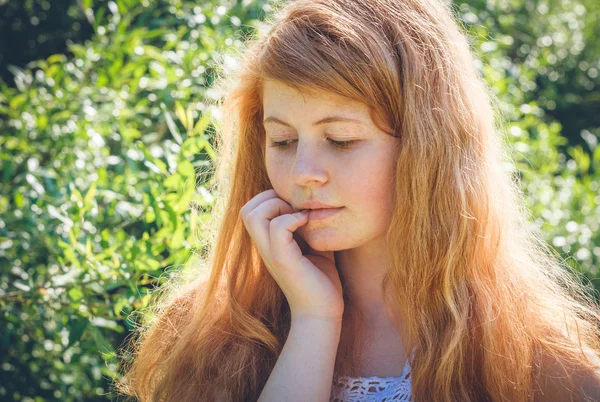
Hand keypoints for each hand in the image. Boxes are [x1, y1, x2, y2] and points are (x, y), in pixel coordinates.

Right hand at [240, 189, 343, 319]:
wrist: (323, 313)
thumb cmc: (321, 280)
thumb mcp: (313, 244)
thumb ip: (307, 225)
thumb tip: (314, 202)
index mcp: (267, 243)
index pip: (251, 209)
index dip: (270, 199)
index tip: (295, 208)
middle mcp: (264, 247)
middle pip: (246, 209)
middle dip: (271, 198)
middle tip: (295, 210)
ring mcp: (271, 254)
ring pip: (253, 215)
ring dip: (278, 207)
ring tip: (299, 217)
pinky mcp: (284, 261)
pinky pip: (278, 228)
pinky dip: (293, 219)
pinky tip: (308, 225)